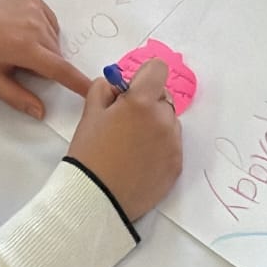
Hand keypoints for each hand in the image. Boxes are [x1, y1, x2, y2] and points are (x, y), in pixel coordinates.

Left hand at [0, 0, 90, 118]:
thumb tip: (40, 113)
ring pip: (53, 39)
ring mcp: (36, 10)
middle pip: (56, 55)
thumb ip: (17, 97)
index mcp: (25, 48)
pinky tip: (23, 30)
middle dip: (45, 65)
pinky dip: (42, 31)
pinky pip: (49, 22)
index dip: (78, 82)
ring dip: (44, 48)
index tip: (93, 88)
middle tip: (21, 63)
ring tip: (18, 44)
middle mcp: (35, 27)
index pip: (60, 69)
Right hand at [66, 59, 182, 220]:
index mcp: (141, 102)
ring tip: (131, 146)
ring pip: (169, 122)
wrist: (97, 197)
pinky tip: (139, 161)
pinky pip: (172, 145)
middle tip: (125, 123)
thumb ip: (104, 89)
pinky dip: (159, 148)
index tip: (130, 91)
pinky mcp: (177, 165)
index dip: (143, 76)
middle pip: (163, 97)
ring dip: (155, 126)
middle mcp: (164, 119)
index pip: (158, 69)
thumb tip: (118, 85)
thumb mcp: (89, 113)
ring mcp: (173, 144)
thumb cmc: (89, 153)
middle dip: (147, 103)